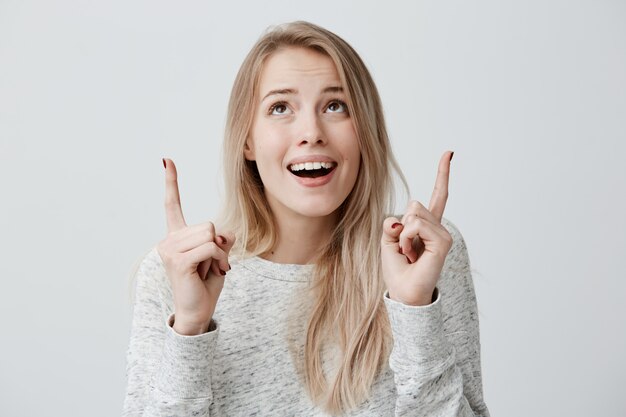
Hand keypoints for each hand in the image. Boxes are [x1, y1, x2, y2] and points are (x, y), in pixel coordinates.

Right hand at [156, 158, 234, 334]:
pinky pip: (211, 248)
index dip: (171, 182)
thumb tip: (223, 233)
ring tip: (210, 270)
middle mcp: (168, 240)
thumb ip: (221, 240)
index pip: (172, 204)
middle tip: (210, 266)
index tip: (166, 160)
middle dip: (217, 245)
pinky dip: (219, 261)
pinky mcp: (178, 261)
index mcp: (176, 236)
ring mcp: (170, 251)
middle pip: (208, 224)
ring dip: (219, 254)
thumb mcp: (219, 256)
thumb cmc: (206, 284)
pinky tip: (213, 273)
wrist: (197, 312)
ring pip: (210, 235)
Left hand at [380, 151, 453, 305]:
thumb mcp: (387, 240)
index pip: (438, 195)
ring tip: (409, 253)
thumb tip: (400, 220)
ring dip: (403, 234)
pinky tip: (413, 254)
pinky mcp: (443, 242)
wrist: (403, 294)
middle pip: (415, 204)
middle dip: (401, 224)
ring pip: (415, 212)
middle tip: (405, 248)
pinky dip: (407, 238)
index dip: (442, 174)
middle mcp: (438, 227)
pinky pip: (417, 225)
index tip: (449, 153)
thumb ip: (392, 224)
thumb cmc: (397, 270)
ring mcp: (443, 234)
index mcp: (426, 225)